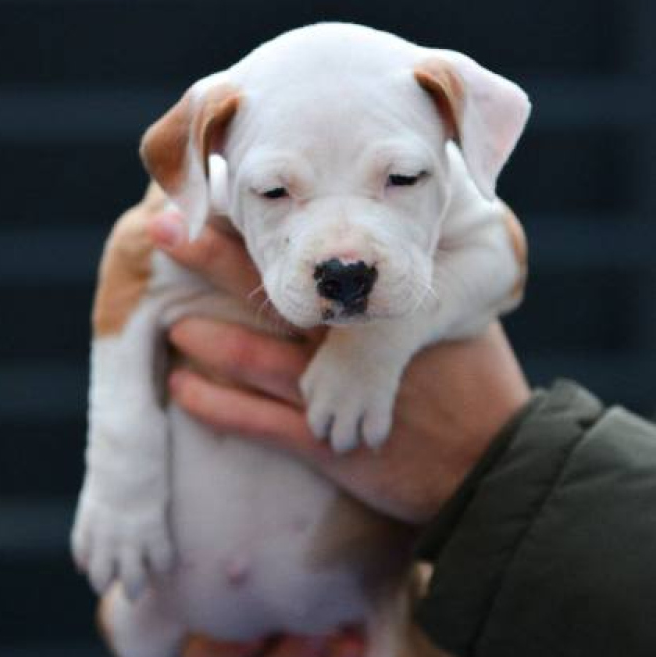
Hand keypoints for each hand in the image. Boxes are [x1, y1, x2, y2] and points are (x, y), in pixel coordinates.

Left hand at [149, 210, 530, 523]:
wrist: (493, 461)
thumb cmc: (471, 385)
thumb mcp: (448, 321)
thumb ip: (405, 290)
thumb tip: (369, 258)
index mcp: (379, 308)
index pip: (315, 257)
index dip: (266, 226)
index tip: (221, 195)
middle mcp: (351, 343)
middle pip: (274, 292)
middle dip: (214, 256)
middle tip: (163, 225)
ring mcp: (336, 393)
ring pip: (255, 357)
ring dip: (207, 338)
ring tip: (169, 320)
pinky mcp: (326, 443)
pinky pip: (257, 422)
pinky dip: (216, 405)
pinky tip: (183, 389)